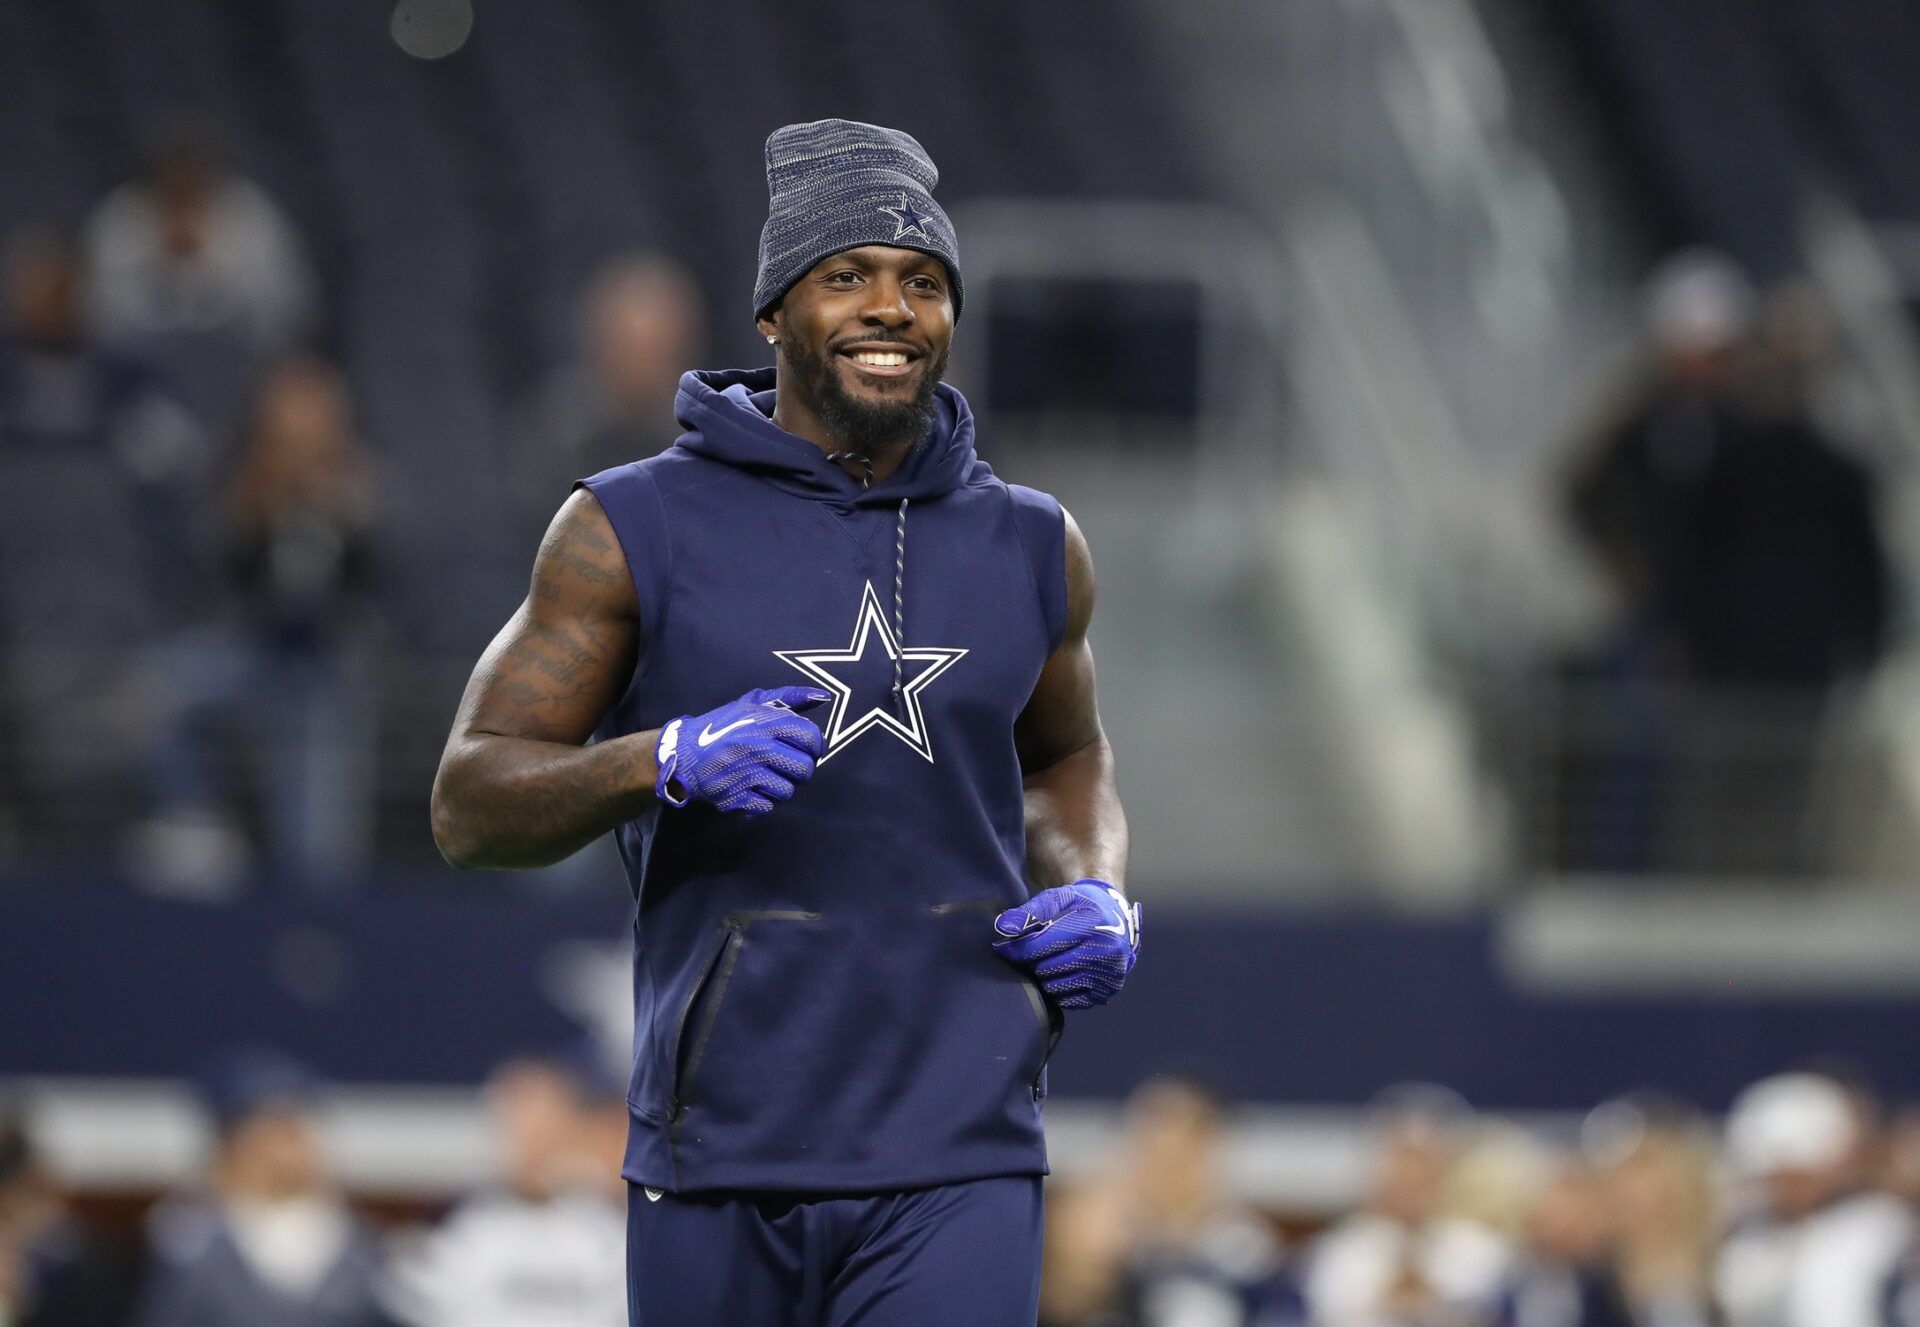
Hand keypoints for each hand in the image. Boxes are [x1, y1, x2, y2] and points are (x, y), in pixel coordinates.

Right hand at [655, 686, 828, 816]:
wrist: (682, 754)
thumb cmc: (722, 728)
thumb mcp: (751, 704)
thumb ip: (789, 698)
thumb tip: (823, 696)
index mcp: (763, 723)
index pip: (811, 738)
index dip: (816, 746)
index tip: (808, 749)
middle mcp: (756, 748)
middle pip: (804, 770)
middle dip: (800, 770)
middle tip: (786, 766)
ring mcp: (746, 775)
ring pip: (788, 791)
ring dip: (780, 787)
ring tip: (764, 776)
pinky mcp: (735, 798)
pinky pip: (767, 807)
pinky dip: (761, 802)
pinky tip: (750, 790)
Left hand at [992, 879, 1140, 1008]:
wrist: (1116, 918)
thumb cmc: (1082, 906)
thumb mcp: (1058, 898)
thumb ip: (1030, 911)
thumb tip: (1004, 927)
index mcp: (1092, 925)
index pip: (1042, 946)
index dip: (1017, 949)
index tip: (1002, 948)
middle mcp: (1105, 952)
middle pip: (1047, 969)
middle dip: (1032, 962)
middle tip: (1029, 953)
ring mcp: (1108, 974)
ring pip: (1055, 987)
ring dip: (1045, 977)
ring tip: (1047, 961)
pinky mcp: (1108, 991)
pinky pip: (1070, 1001)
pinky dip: (1060, 989)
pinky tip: (1062, 973)